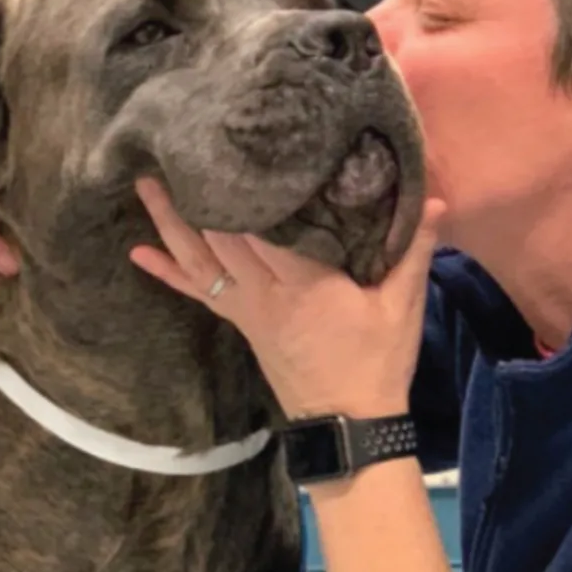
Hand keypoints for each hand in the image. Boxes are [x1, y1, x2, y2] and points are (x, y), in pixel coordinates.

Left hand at [129, 176, 445, 420]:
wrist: (349, 422)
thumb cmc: (378, 361)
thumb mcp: (402, 306)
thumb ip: (412, 249)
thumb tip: (432, 198)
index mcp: (306, 282)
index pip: (267, 226)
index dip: (245, 189)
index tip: (230, 148)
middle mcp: (266, 291)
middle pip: (221, 234)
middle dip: (196, 193)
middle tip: (173, 149)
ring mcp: (247, 308)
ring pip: (200, 258)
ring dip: (169, 222)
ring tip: (145, 184)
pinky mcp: (240, 321)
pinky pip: (197, 291)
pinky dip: (167, 271)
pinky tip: (139, 253)